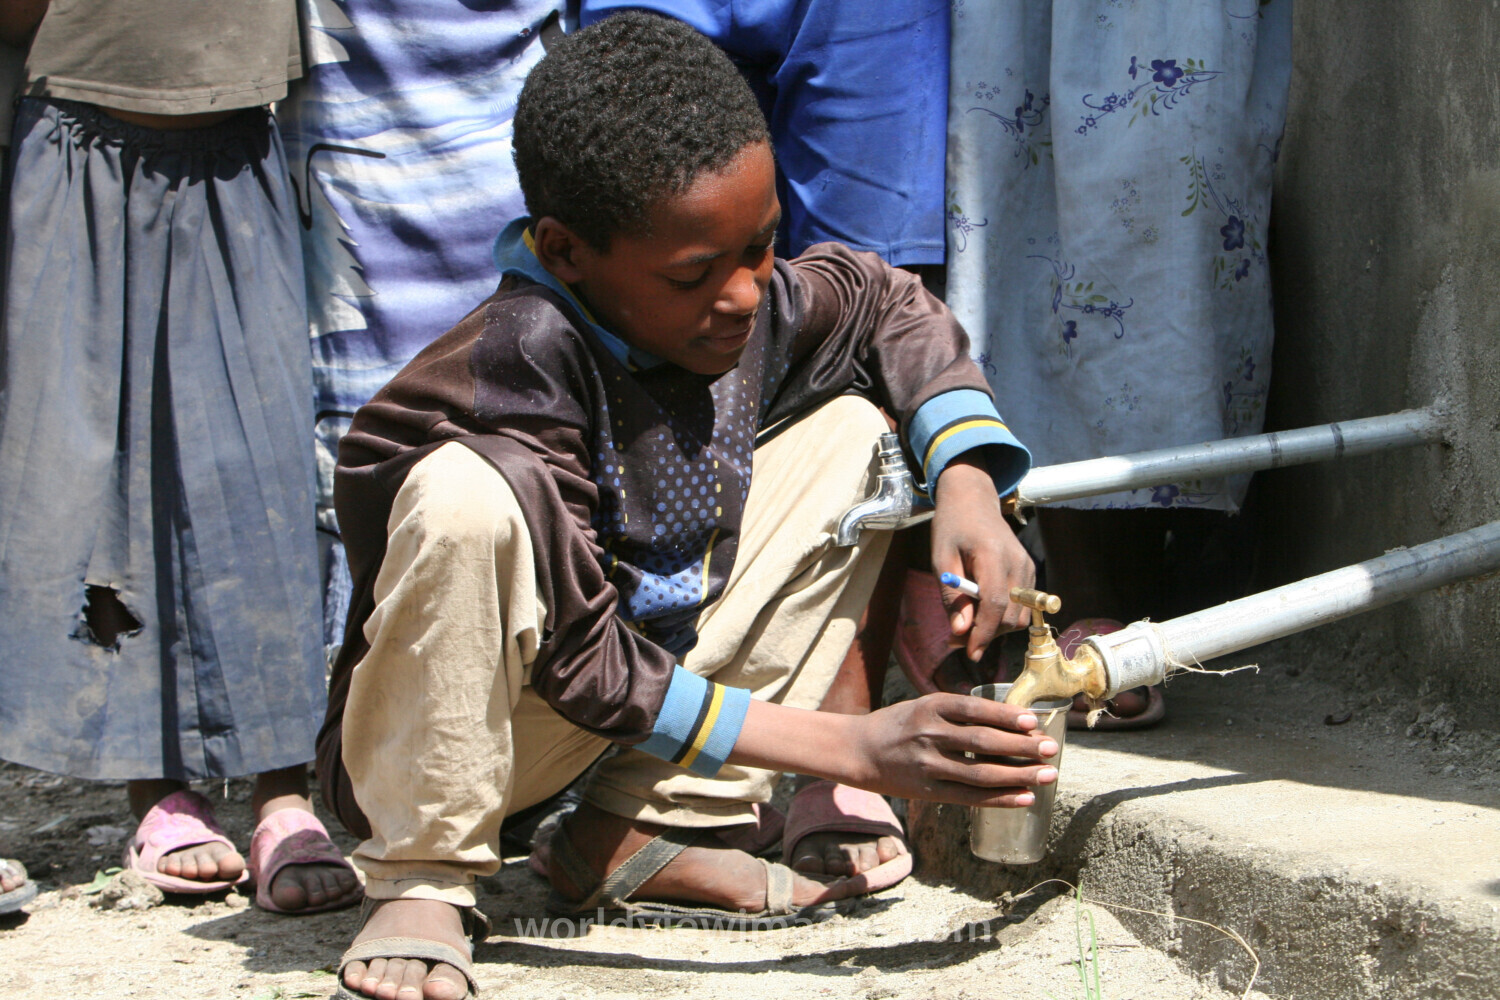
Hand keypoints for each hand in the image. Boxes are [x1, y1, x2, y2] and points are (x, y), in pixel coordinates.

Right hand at [843, 693, 1058, 806]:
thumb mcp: (924, 706)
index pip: (976, 710)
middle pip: (983, 742)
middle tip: (1052, 749)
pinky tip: (1024, 797)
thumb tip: (1013, 724)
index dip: (1007, 716)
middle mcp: (929, 734)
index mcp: (930, 706)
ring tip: (1047, 775)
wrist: (858, 750)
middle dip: (1022, 747)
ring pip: (981, 773)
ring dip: (1019, 775)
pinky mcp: (927, 791)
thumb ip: (960, 713)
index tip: (1034, 723)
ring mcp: (927, 765)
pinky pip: (970, 798)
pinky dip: (1000, 799)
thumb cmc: (900, 725)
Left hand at [931, 455, 1035, 660]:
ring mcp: (1028, 567)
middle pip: (1011, 615)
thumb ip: (952, 596)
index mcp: (994, 555)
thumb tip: (961, 631)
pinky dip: (1004, 615)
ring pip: (1020, 615)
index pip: (996, 604)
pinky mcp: (1030, 571)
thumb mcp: (941, 559)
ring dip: (996, 627)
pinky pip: (1022, 605)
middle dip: (987, 634)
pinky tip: (982, 609)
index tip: (970, 653)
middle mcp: (1018, 562)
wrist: (974, 501)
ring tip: (967, 622)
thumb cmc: (953, 527)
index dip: (984, 633)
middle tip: (957, 638)